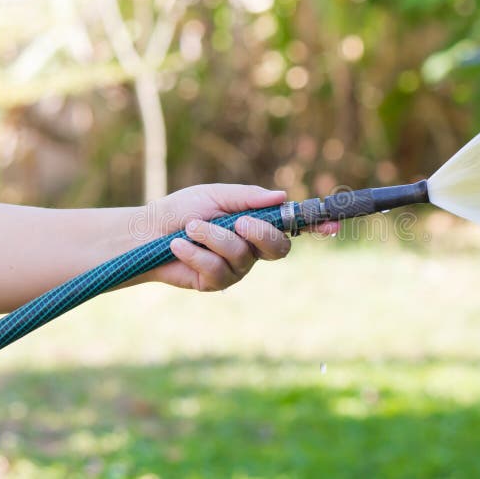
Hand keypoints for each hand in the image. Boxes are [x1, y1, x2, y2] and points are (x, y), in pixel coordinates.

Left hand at [138, 184, 337, 291]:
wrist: (146, 232)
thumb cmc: (181, 210)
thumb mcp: (215, 195)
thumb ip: (248, 197)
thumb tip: (282, 197)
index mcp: (256, 223)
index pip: (292, 226)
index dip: (316, 226)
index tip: (333, 225)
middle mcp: (252, 248)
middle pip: (278, 248)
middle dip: (260, 233)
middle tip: (238, 222)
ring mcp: (236, 268)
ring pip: (241, 256)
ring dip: (213, 238)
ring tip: (189, 229)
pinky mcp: (215, 283)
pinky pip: (217, 270)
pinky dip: (196, 254)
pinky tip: (178, 246)